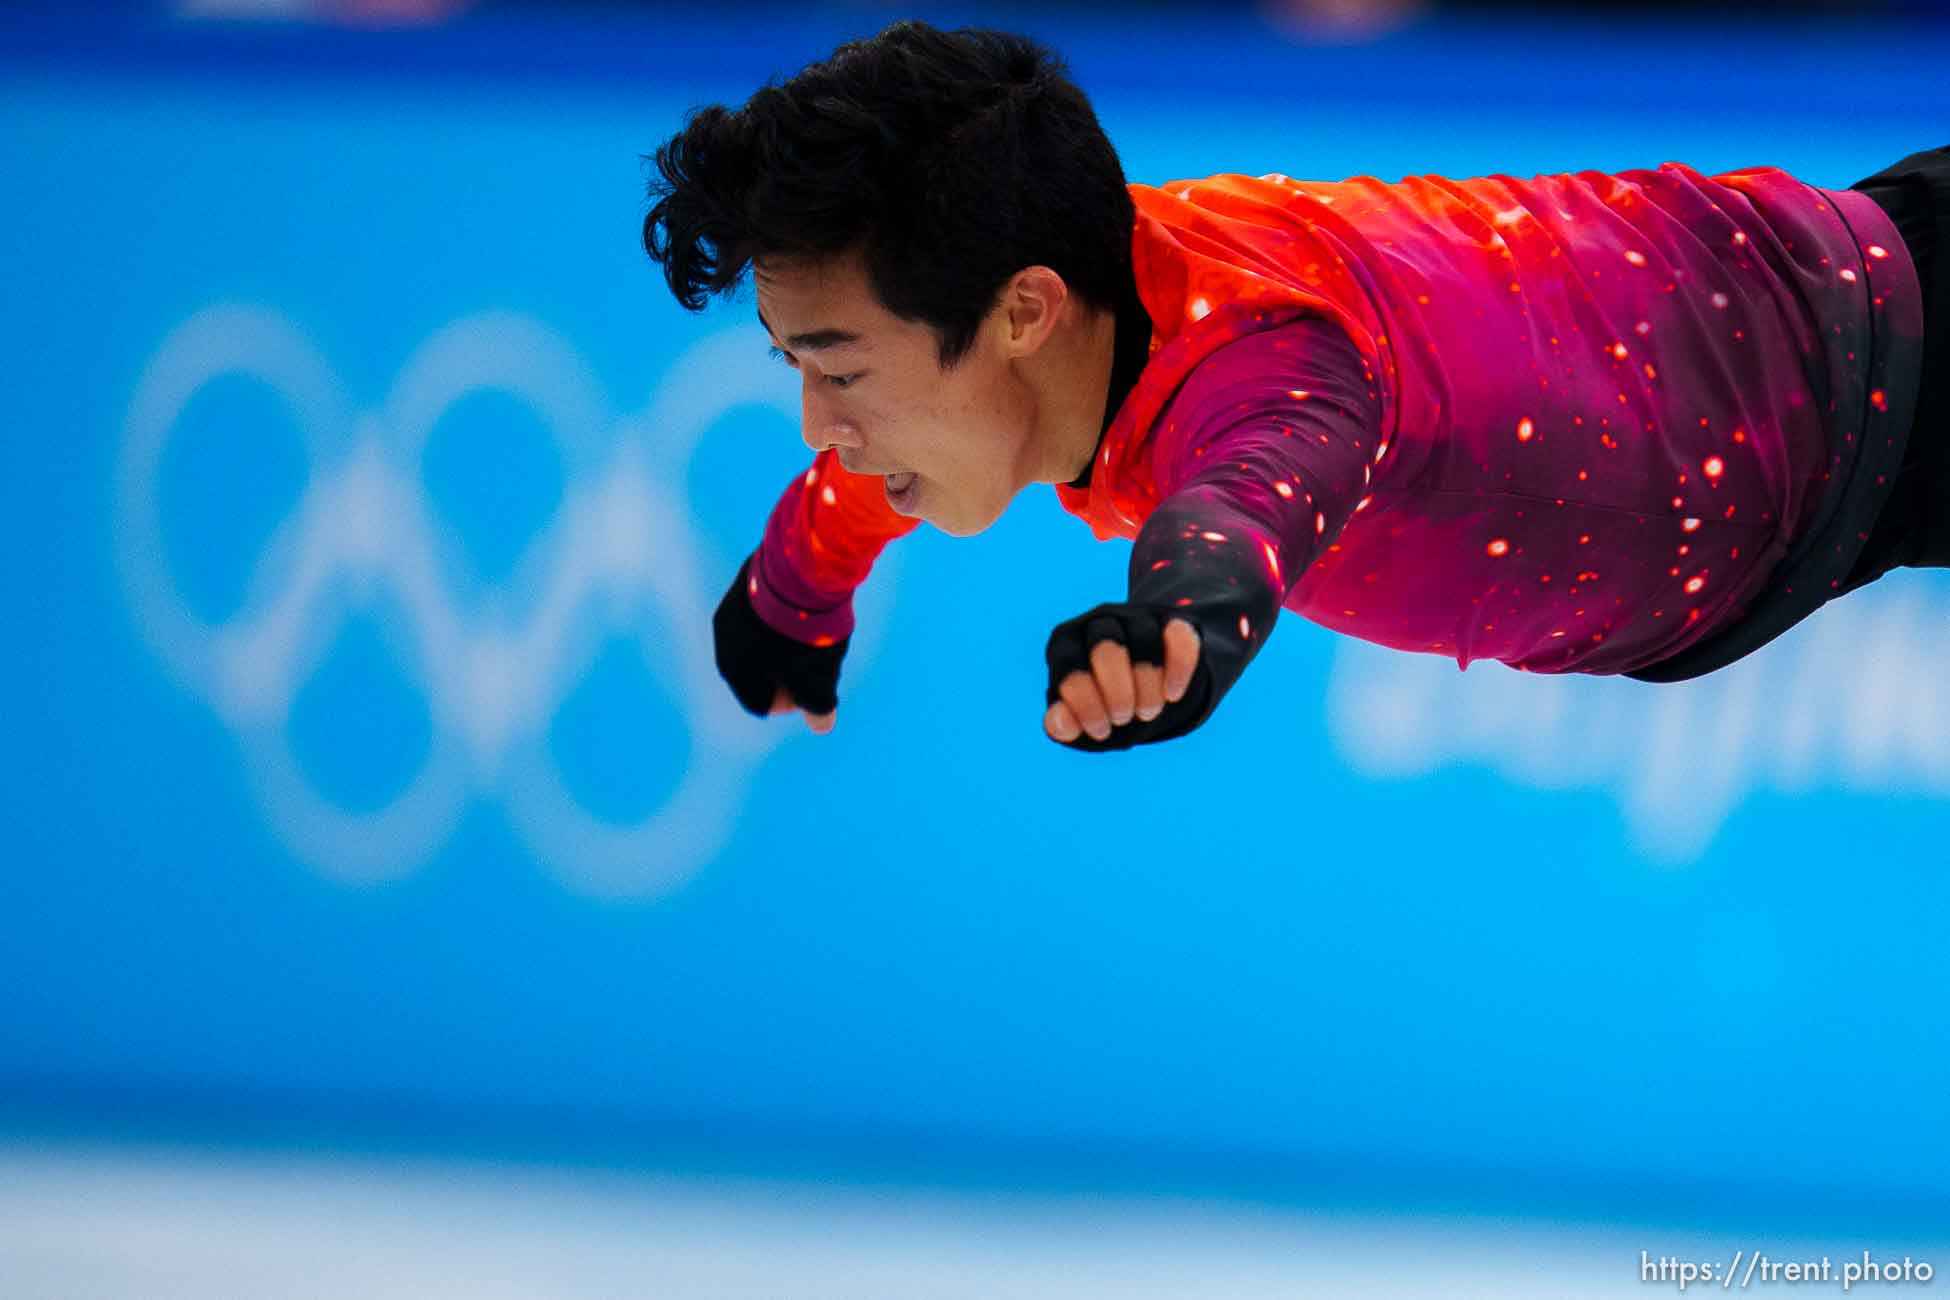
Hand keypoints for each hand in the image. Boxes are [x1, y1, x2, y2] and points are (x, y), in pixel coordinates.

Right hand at [714, 552, 848, 735]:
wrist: (801, 566)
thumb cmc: (806, 631)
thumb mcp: (817, 676)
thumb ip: (817, 704)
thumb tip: (823, 726)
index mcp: (732, 666)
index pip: (758, 701)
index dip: (788, 704)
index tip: (812, 694)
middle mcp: (724, 635)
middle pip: (756, 668)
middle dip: (785, 673)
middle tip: (816, 666)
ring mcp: (732, 603)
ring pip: (758, 636)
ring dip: (782, 643)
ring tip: (814, 637)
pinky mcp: (747, 578)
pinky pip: (764, 609)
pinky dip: (782, 617)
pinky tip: (807, 610)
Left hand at [1043, 602, 1206, 750]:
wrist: (1134, 682)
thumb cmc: (1097, 699)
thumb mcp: (1076, 712)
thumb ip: (1062, 721)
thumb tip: (1059, 725)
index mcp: (1065, 643)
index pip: (1070, 664)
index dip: (1086, 704)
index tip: (1101, 731)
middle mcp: (1097, 622)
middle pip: (1106, 646)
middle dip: (1117, 692)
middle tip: (1123, 719)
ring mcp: (1135, 617)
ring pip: (1145, 638)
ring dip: (1148, 683)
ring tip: (1147, 713)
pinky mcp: (1170, 620)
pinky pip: (1178, 634)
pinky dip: (1178, 668)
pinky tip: (1172, 695)